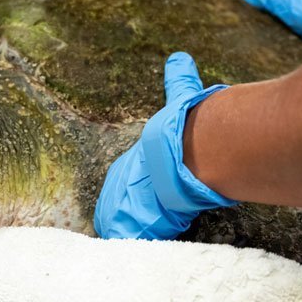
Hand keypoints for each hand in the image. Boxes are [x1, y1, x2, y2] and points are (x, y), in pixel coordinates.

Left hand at [95, 53, 234, 239]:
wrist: (180, 155)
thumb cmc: (179, 131)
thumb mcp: (177, 102)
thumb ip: (178, 82)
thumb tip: (180, 58)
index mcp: (130, 161)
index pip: (125, 178)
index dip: (134, 187)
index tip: (142, 193)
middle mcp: (123, 184)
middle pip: (121, 203)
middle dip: (129, 211)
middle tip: (136, 218)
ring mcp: (126, 206)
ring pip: (125, 224)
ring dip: (133, 228)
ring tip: (140, 233)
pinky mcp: (134, 225)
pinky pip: (131, 239)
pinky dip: (136, 242)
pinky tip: (142, 244)